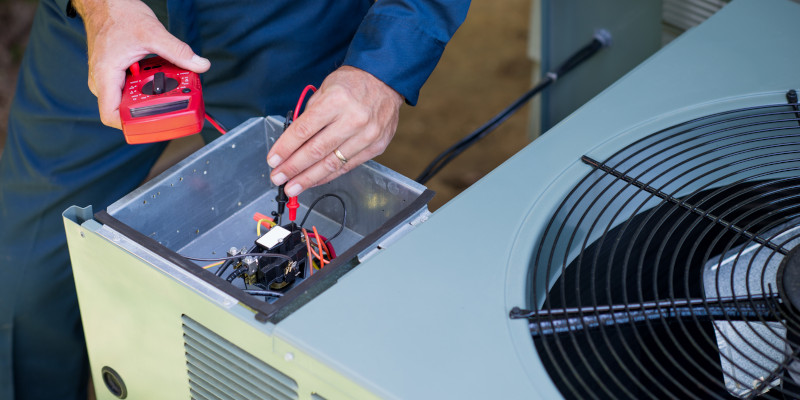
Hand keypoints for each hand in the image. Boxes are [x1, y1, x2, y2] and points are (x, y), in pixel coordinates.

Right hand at [73, 0, 209, 128]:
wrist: (105, 2)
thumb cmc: (118, 15)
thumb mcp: (153, 33)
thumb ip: (178, 52)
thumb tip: (200, 65)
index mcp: (105, 76)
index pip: (112, 116)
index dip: (133, 126)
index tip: (156, 123)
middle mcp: (103, 82)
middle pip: (125, 111)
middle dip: (151, 109)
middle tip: (172, 101)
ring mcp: (108, 79)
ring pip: (130, 100)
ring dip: (151, 96)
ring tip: (168, 87)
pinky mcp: (115, 75)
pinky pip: (132, 88)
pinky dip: (148, 86)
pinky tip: (160, 78)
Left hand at [267, 66, 403, 196]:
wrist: (386, 80)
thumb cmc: (353, 83)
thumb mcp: (325, 88)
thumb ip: (310, 114)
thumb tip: (292, 141)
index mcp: (336, 100)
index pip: (304, 130)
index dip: (286, 148)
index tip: (273, 160)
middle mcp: (353, 119)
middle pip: (316, 150)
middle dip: (293, 168)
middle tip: (278, 178)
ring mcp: (367, 135)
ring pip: (332, 163)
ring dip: (308, 178)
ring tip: (292, 187)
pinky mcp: (376, 147)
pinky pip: (348, 166)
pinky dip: (328, 175)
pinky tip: (314, 180)